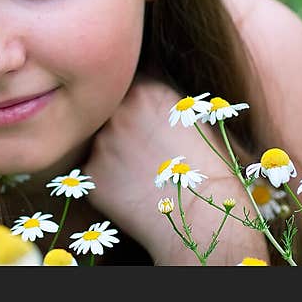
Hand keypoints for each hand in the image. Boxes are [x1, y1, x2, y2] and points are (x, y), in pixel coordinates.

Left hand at [83, 76, 265, 263]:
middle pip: (109, 113)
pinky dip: (107, 182)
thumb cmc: (210, 168)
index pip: (124, 86)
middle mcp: (118, 110)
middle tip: (143, 152)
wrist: (205, 215)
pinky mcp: (91, 173)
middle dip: (121, 128)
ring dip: (112, 155)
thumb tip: (148, 88)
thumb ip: (162, 98)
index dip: (133, 105)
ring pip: (99, 143)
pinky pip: (93, 173)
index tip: (143, 121)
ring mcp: (101, 142)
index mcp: (146, 89)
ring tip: (141, 174)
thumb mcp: (194, 116)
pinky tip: (131, 192)